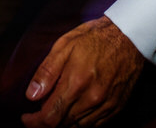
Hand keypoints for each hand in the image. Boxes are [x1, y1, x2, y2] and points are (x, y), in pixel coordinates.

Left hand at [22, 16, 143, 127]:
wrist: (128, 36)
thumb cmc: (94, 37)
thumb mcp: (64, 45)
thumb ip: (47, 72)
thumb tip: (32, 95)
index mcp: (76, 82)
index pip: (50, 117)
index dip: (35, 122)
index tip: (27, 117)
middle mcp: (92, 98)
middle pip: (63, 125)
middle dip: (46, 123)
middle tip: (39, 113)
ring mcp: (106, 104)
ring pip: (79, 127)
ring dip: (64, 123)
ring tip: (56, 110)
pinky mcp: (117, 106)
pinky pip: (96, 125)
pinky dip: (82, 123)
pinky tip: (75, 112)